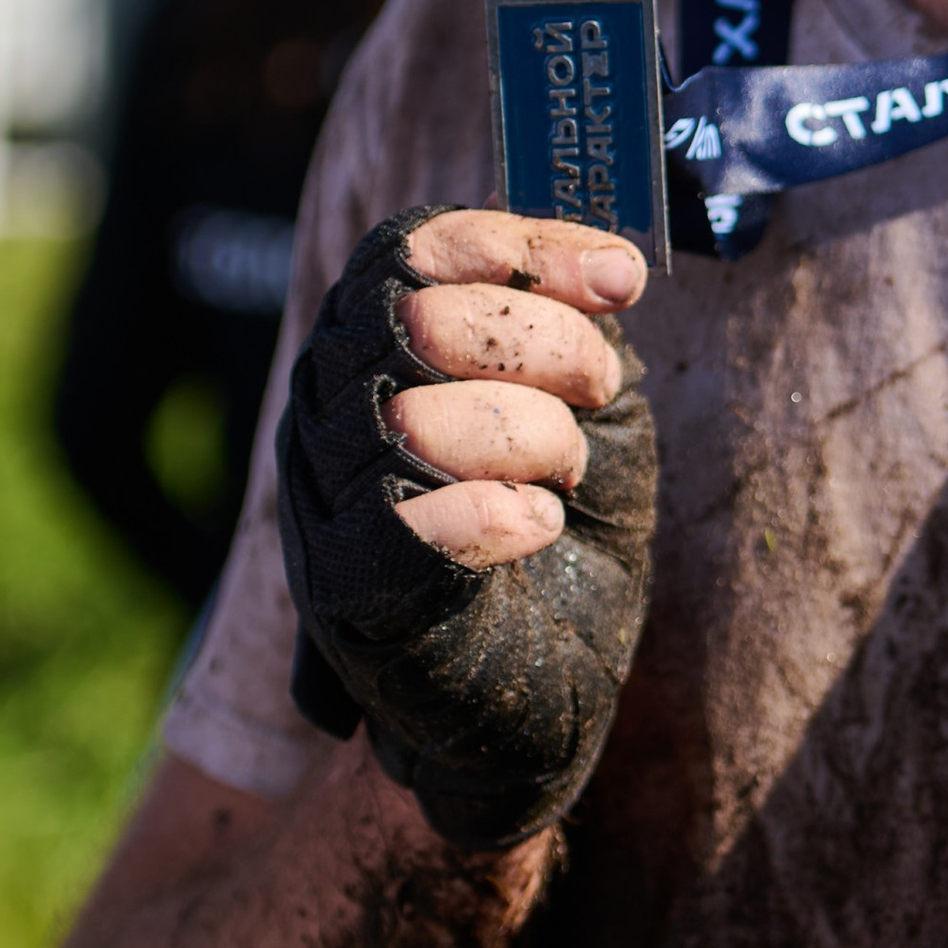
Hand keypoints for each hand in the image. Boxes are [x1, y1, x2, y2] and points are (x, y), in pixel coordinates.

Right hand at [275, 209, 656, 851]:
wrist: (550, 702)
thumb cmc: (560, 542)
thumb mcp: (588, 410)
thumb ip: (578, 329)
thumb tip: (610, 269)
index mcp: (372, 354)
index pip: (407, 250)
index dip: (518, 246)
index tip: (621, 279)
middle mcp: (327, 416)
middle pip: (413, 316)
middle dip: (544, 342)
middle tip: (598, 394)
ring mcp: (326, 507)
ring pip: (412, 416)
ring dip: (533, 437)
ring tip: (563, 478)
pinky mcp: (349, 597)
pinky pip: (414, 521)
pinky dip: (502, 514)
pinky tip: (536, 528)